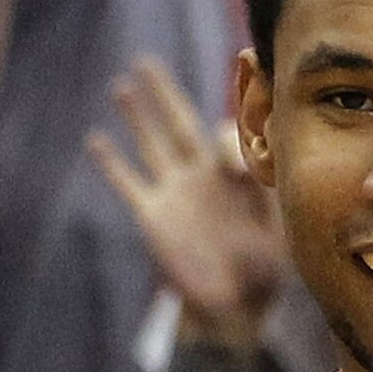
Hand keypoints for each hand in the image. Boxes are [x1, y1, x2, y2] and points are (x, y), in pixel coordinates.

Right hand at [88, 53, 285, 351]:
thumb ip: (263, 194)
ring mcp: (176, 193)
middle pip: (180, 123)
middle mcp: (203, 176)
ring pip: (152, 144)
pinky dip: (112, 164)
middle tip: (146, 63)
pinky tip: (95, 141)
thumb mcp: (276, 228)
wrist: (240, 309)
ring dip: (138, 117)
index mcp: (236, 175)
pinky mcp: (154, 217)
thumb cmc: (267, 272)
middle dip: (164, 93)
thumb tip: (238, 166)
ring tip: (123, 87)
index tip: (235, 171)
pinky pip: (129, 184)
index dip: (227, 141)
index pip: (224, 135)